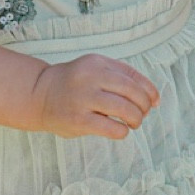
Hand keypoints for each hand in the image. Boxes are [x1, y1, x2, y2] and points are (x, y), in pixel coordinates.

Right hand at [30, 55, 158, 140]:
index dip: (149, 91)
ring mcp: (83, 98)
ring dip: (136, 119)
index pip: (134, 76)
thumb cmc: (74, 84)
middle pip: (132, 92)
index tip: (152, 102)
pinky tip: (119, 130)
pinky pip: (112, 128)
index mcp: (97, 62)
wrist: (39, 95)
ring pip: (125, 109)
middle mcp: (90, 77)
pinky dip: (122, 131)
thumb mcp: (96, 69)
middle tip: (141, 115)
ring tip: (133, 123)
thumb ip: (124, 77)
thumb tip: (156, 99)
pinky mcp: (78, 120)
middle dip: (144, 107)